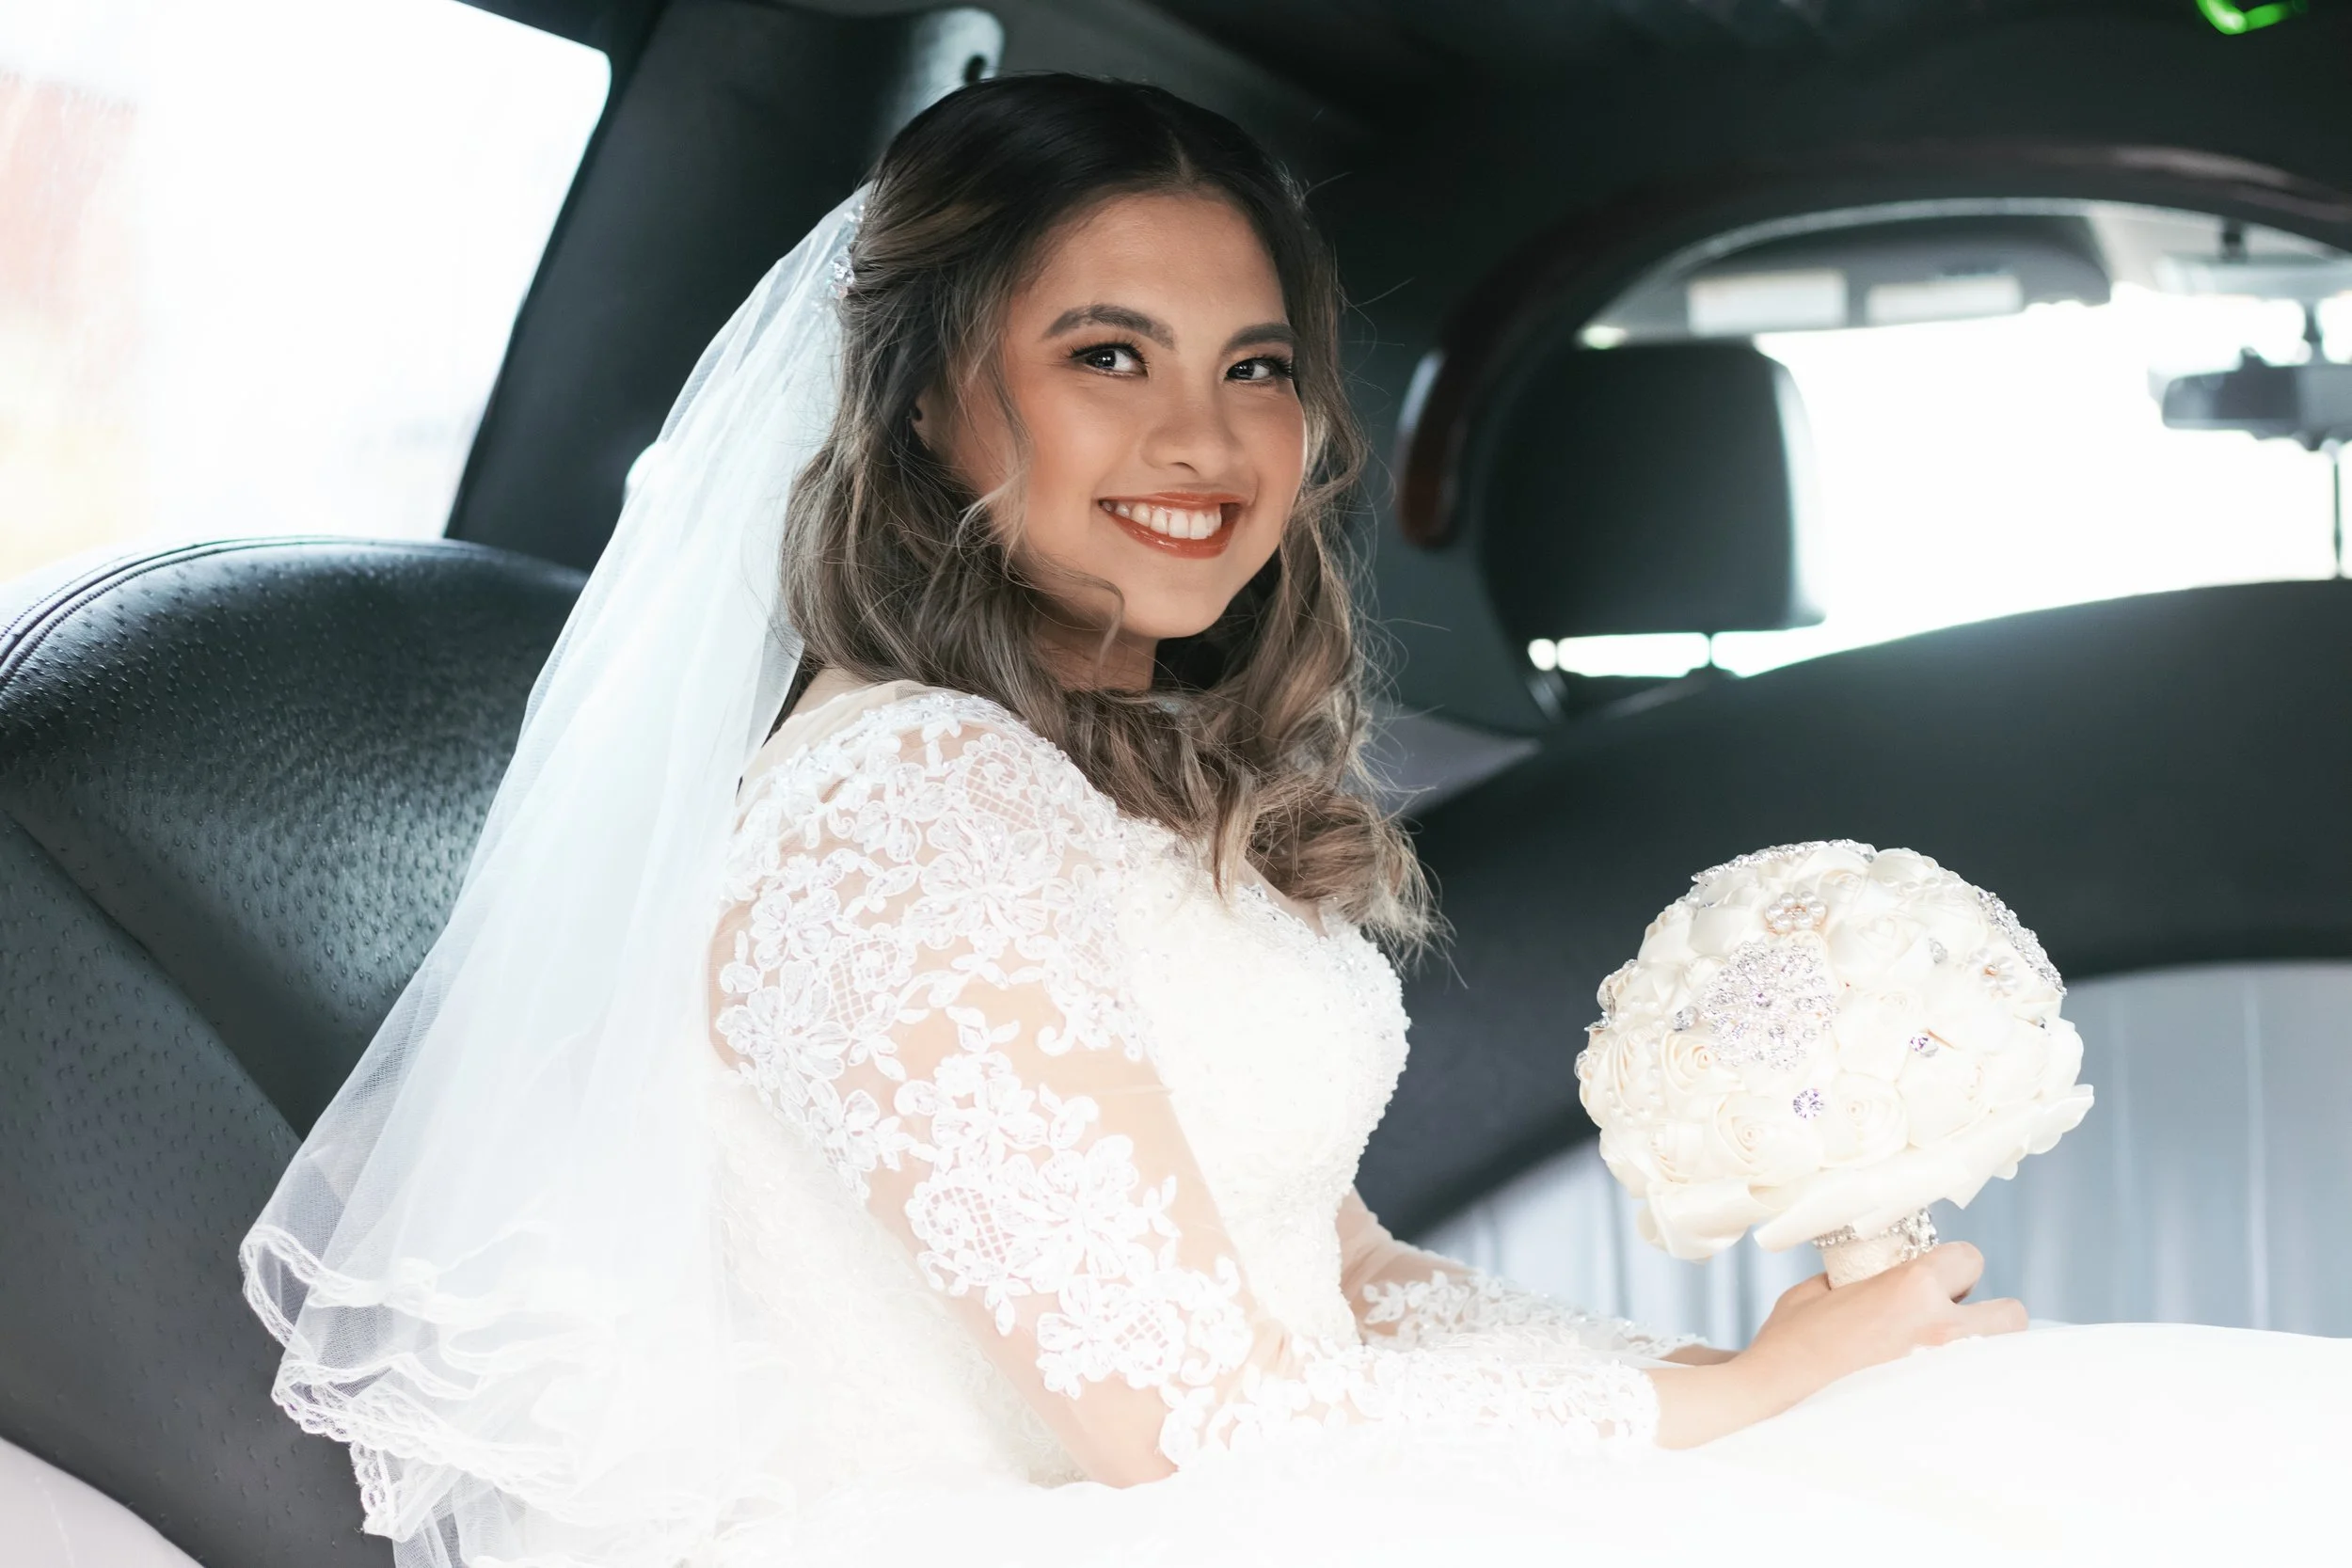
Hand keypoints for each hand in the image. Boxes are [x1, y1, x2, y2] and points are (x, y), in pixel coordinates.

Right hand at [1646, 1243, 2025, 1447]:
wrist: (1774, 1400)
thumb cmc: (1787, 1346)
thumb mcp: (1815, 1292)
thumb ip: (1855, 1280)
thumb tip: (1866, 1281)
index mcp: (1910, 1288)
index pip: (1969, 1259)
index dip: (1953, 1268)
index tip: (1938, 1281)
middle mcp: (1942, 1329)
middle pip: (2010, 1313)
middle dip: (1984, 1314)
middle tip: (1949, 1322)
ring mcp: (1948, 1375)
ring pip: (2008, 1358)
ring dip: (1986, 1353)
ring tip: (1949, 1360)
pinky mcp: (1944, 1413)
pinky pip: (1983, 1396)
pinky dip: (1971, 1390)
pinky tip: (1939, 1393)